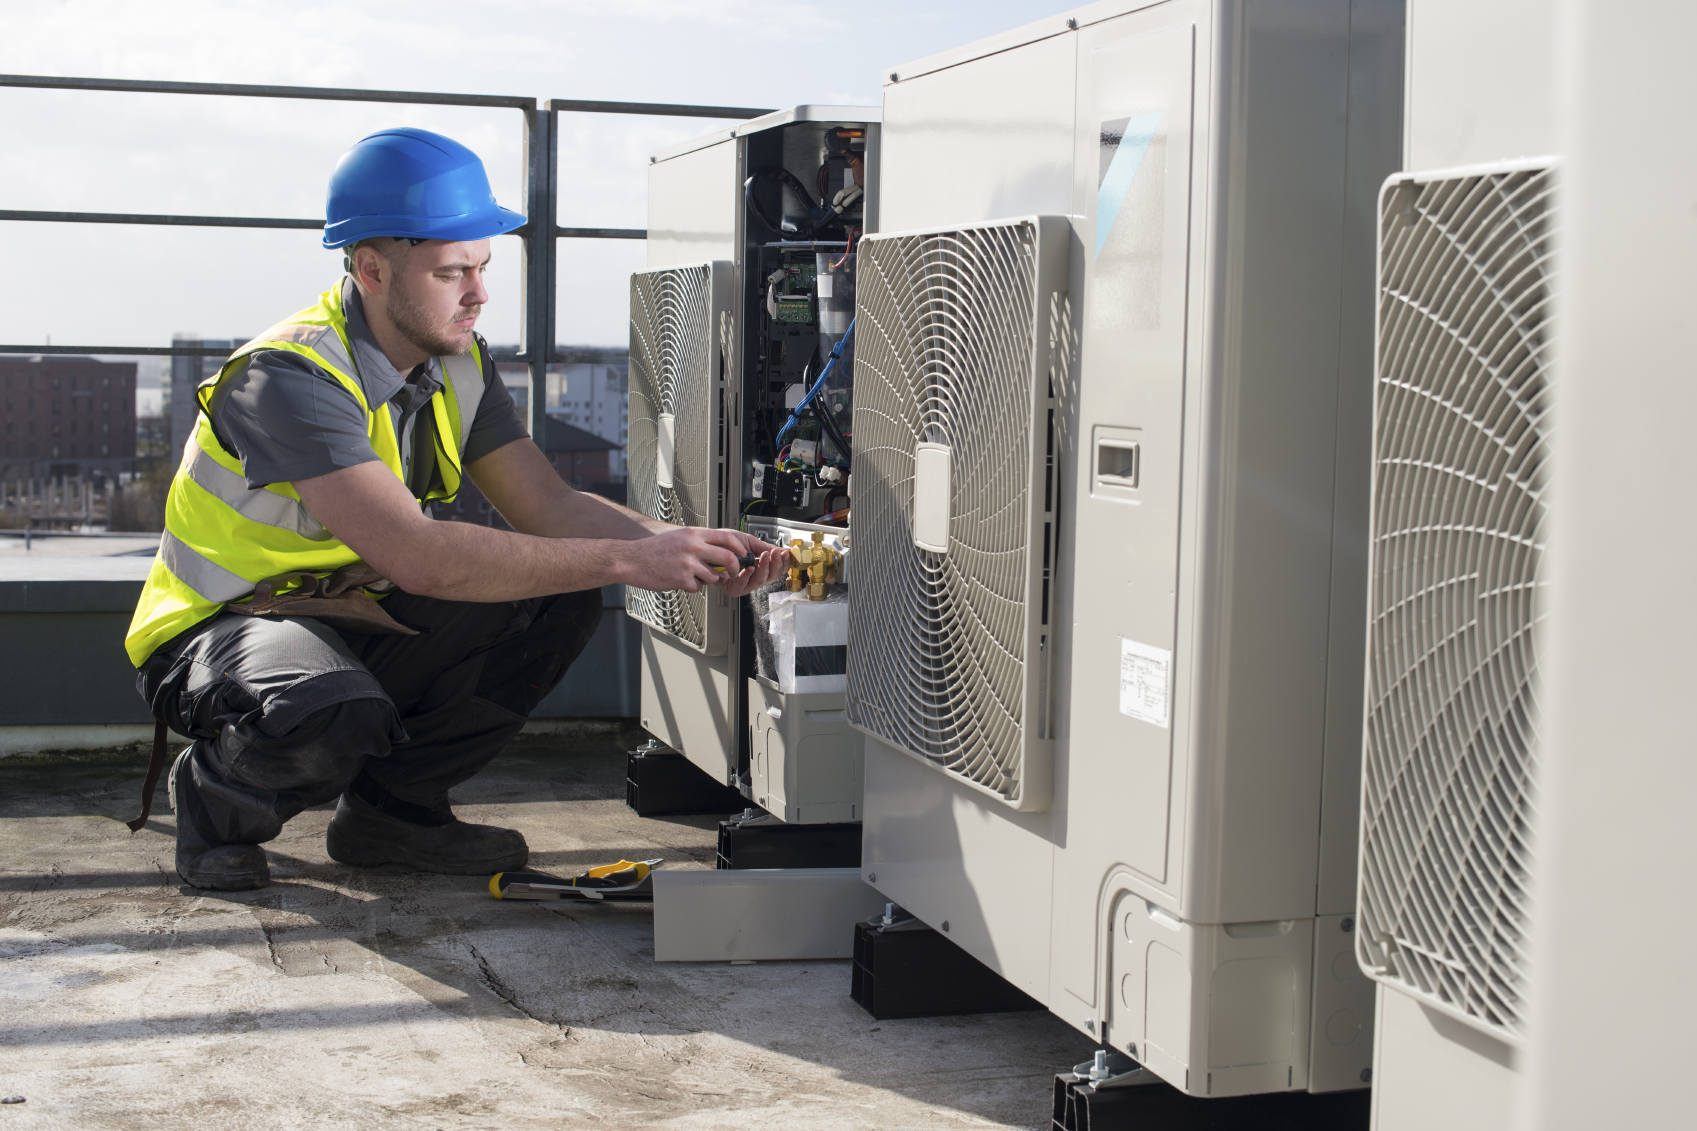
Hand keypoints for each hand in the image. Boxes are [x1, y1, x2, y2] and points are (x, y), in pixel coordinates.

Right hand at [618, 528, 784, 595]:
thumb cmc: (653, 550)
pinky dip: (693, 587)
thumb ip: (699, 542)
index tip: (746, 554)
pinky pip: (698, 587)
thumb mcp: (679, 537)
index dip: (741, 547)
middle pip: (728, 557)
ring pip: (714, 575)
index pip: (727, 537)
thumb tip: (720, 550)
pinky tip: (680, 581)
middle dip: (735, 568)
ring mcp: (687, 563)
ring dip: (710, 579)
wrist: (631, 559)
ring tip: (696, 576)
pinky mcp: (681, 578)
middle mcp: (693, 546)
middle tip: (733, 573)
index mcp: (694, 534)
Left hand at [717, 542, 789, 598]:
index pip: (777, 569)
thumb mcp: (749, 542)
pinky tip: (749, 568)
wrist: (707, 545)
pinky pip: (743, 586)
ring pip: (760, 582)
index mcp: (759, 566)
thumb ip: (766, 547)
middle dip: (776, 564)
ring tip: (765, 556)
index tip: (787, 553)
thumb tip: (784, 550)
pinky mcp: (732, 589)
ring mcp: (744, 584)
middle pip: (772, 577)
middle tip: (776, 553)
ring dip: (764, 568)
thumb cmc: (724, 544)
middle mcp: (753, 576)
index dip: (784, 563)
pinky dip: (747, 576)